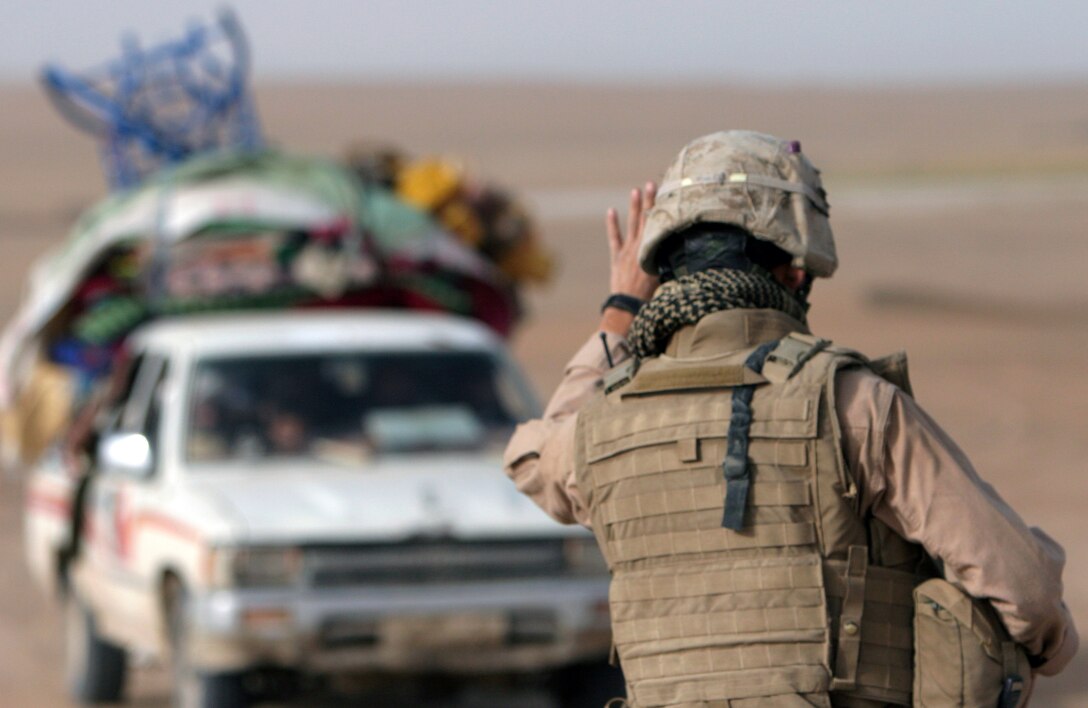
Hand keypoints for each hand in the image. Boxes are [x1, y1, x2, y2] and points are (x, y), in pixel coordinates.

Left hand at [600, 182, 658, 335]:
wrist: (628, 307)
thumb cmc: (651, 297)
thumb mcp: (666, 278)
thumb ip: (673, 263)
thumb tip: (685, 250)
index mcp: (654, 252)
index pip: (660, 225)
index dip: (663, 209)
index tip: (667, 193)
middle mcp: (641, 247)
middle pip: (647, 219)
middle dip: (650, 200)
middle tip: (652, 183)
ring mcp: (628, 251)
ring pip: (632, 224)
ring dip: (634, 206)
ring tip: (636, 190)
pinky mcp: (617, 258)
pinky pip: (614, 237)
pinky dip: (613, 224)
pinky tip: (611, 211)